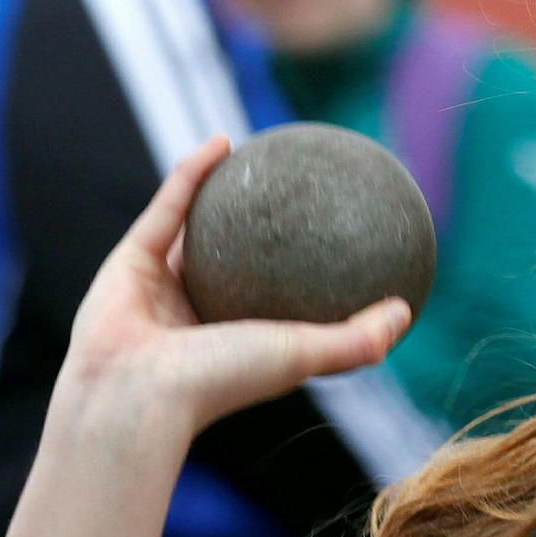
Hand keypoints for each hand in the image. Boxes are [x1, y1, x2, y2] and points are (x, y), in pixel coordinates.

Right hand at [56, 136, 411, 438]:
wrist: (133, 394)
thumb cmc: (219, 382)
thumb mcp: (302, 354)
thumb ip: (355, 339)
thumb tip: (406, 312)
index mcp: (239, 343)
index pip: (279, 303)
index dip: (305, 273)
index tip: (339, 240)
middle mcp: (199, 316)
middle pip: (236, 264)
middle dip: (264, 231)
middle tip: (302, 193)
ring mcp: (161, 289)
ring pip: (196, 231)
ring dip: (223, 193)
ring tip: (262, 159)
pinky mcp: (129, 262)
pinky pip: (169, 208)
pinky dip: (194, 174)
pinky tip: (226, 142)